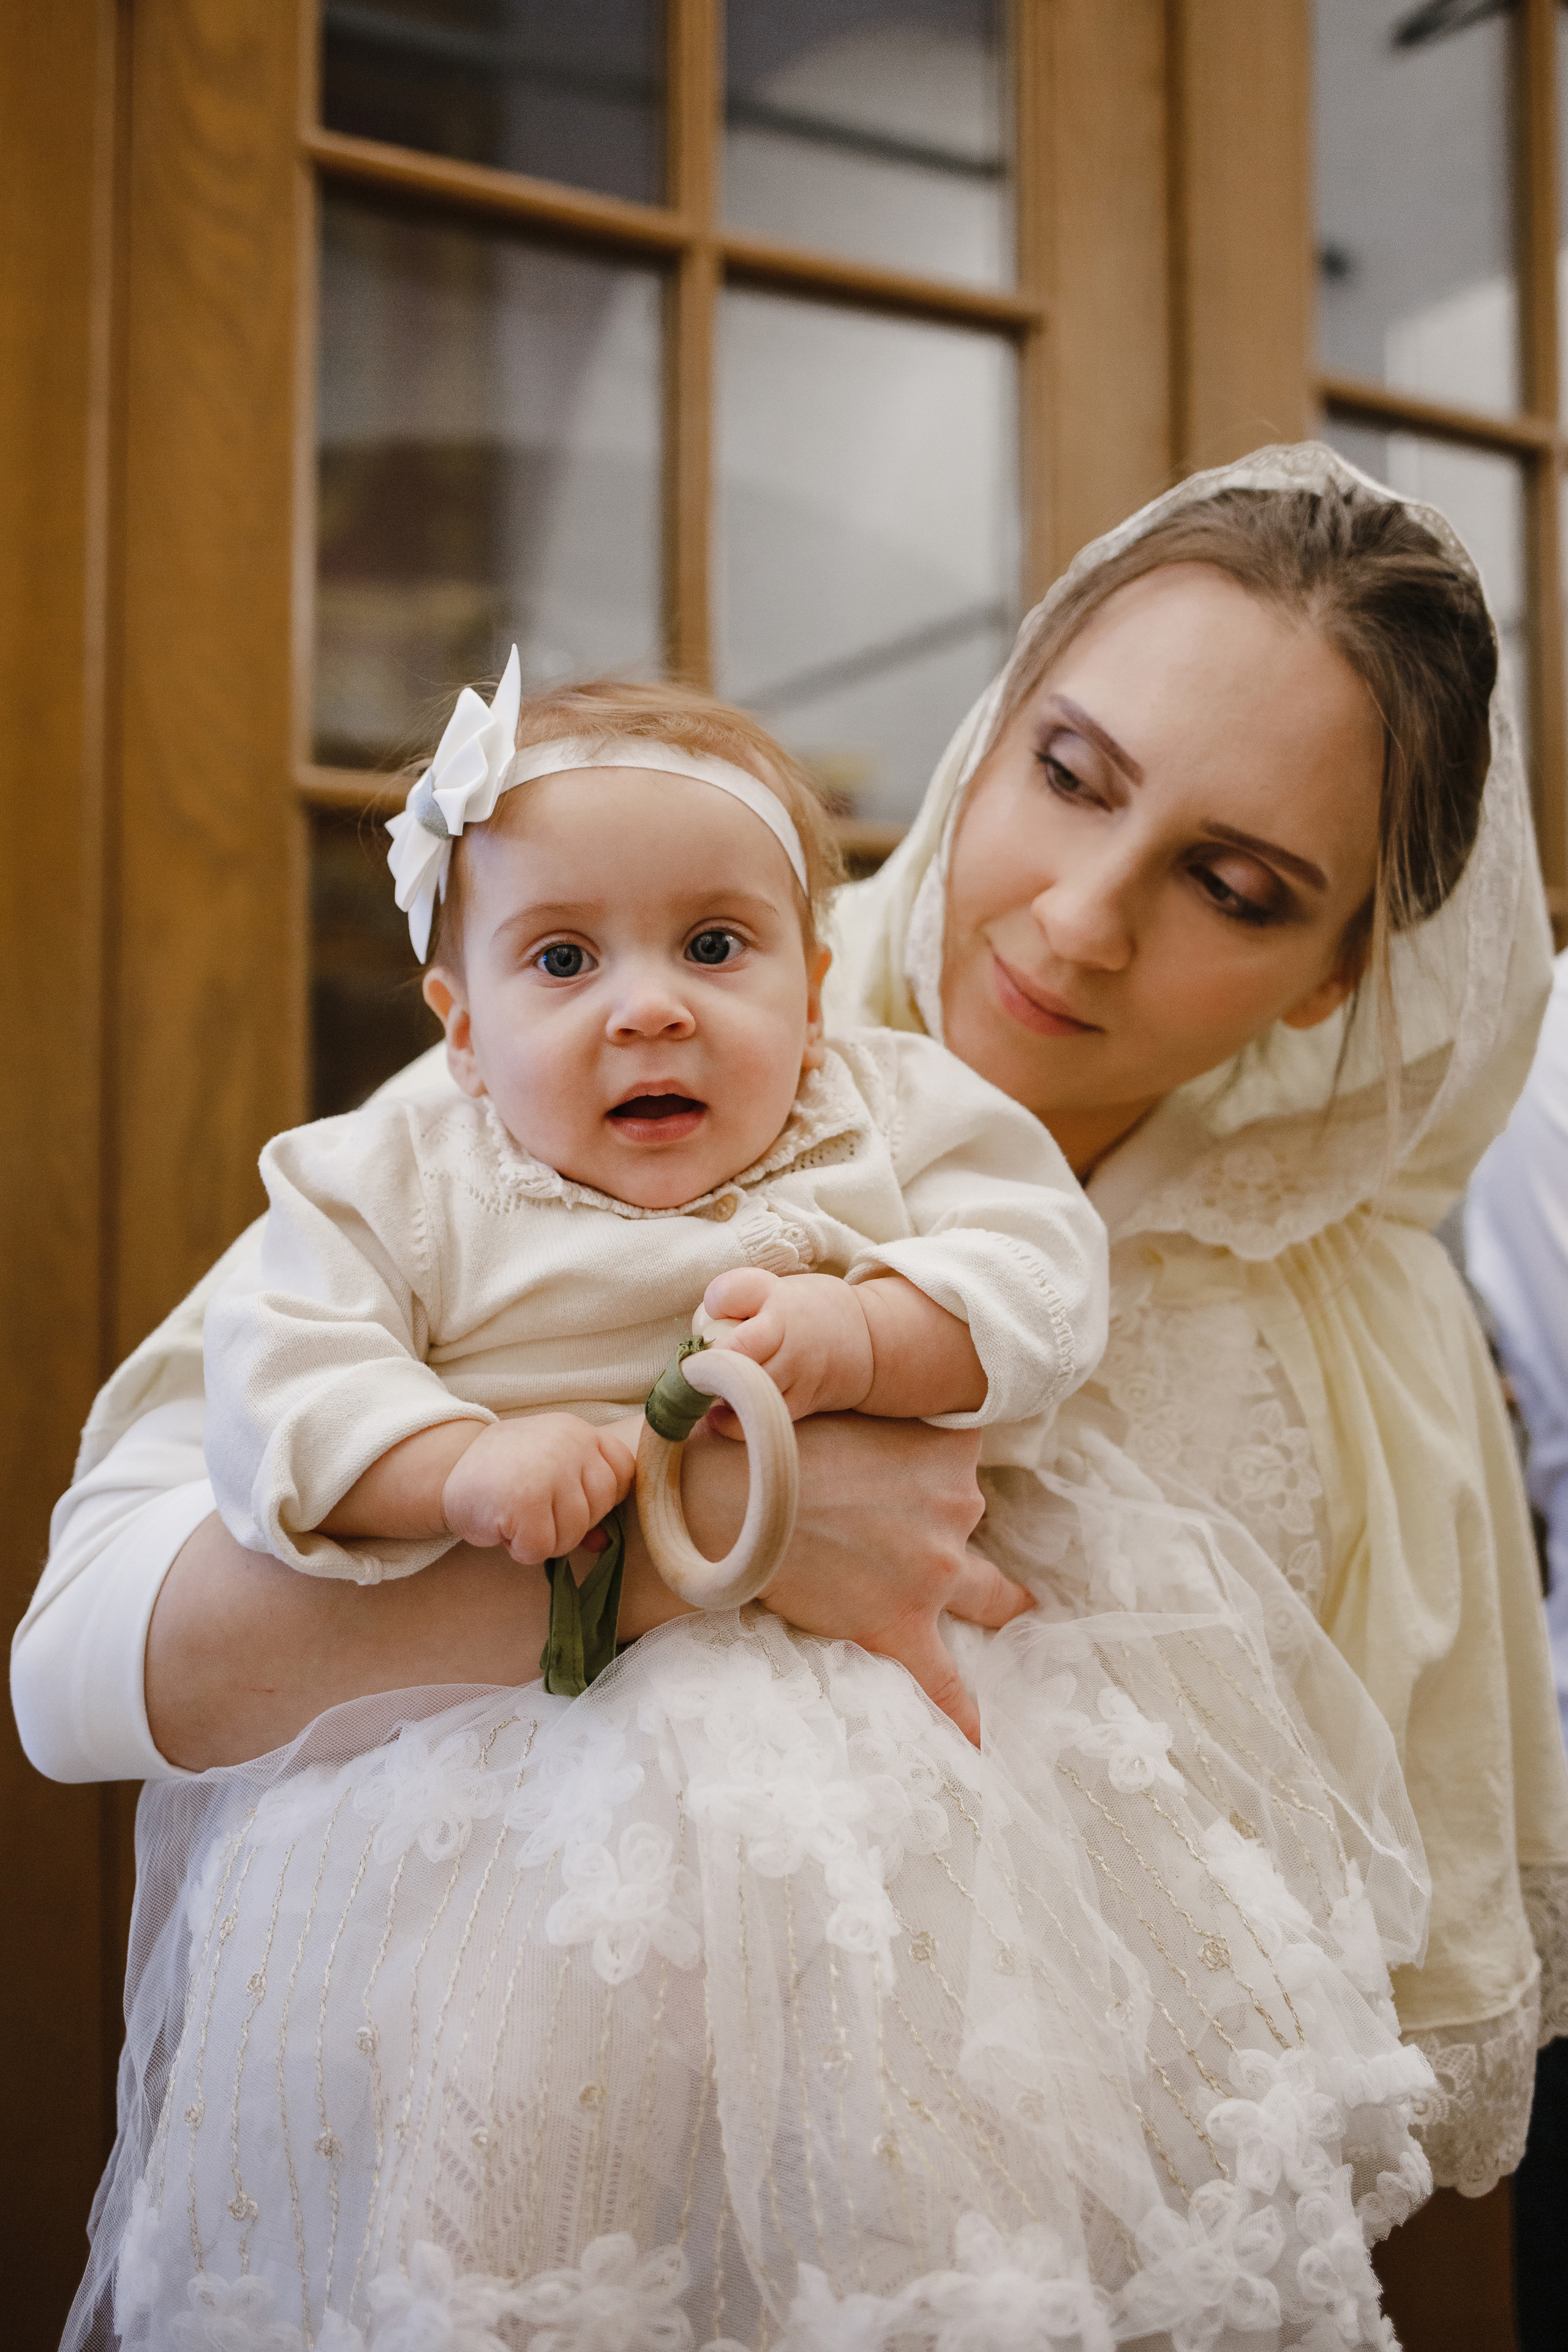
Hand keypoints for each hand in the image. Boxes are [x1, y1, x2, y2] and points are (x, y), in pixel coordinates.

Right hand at [441, 1413, 637, 1563]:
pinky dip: (522, 1550)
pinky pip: (542, 1548)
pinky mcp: (524, 1502)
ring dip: (545, 1540)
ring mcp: (549, 1470)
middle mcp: (569, 1443)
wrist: (444, 1472)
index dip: (600, 1497)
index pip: (623, 1471)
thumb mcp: (550, 1476)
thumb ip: (583, 1501)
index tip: (567, 1498)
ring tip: (517, 1517)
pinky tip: (503, 1527)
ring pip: (574, 1532)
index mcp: (578, 1431)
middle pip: (601, 1506)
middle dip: (569, 1523)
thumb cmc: (504, 1476)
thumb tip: (604, 1544)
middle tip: (533, 1510)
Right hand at [618, 1412, 1030, 1743]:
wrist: (725, 1500)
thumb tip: (877, 1417)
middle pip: (965, 1516)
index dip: (932, 1459)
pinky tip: (977, 1741)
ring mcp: (933, 1573)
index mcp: (944, 1450)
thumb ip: (879, 1416)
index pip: (961, 1453)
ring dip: (999, 1603)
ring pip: (985, 1594)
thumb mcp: (840, 1404)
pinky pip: (943, 1682)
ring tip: (1014, 1613)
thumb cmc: (769, 1444)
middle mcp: (954, 1509)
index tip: (917, 1466)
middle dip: (946, 1523)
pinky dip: (962, 1712)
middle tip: (918, 1528)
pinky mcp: (899, 1628)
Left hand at [701, 1267, 872, 1418]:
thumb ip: (736, 1296)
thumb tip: (701, 1320)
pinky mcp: (801, 1402)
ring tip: (705, 1389)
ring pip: (747, 1388)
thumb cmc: (808, 1312)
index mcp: (778, 1301)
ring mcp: (797, 1373)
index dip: (714, 1306)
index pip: (734, 1294)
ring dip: (716, 1391)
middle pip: (737, 1350)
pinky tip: (719, 1412)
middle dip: (706, 1362)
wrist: (870, 1342)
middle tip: (692, 1368)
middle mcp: (789, 1337)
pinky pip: (759, 1418)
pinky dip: (732, 1420)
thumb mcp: (776, 1288)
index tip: (703, 1325)